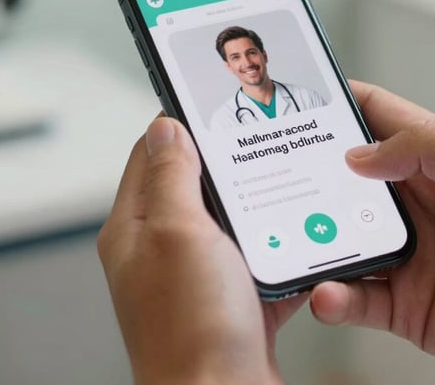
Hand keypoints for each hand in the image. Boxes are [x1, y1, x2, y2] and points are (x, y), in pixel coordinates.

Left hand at [98, 118, 305, 384]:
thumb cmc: (192, 330)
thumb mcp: (178, 232)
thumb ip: (171, 176)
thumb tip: (166, 128)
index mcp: (135, 230)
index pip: (151, 156)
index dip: (179, 125)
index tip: (211, 104)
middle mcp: (162, 252)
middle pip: (193, 187)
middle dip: (226, 165)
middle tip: (256, 142)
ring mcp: (198, 279)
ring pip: (230, 224)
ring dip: (256, 207)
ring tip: (282, 185)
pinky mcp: (232, 302)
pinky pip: (258, 262)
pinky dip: (278, 250)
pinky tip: (299, 241)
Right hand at [310, 81, 434, 380]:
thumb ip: (429, 149)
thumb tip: (361, 154)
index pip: (379, 119)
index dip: (338, 105)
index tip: (297, 102)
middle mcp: (420, 204)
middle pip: (347, 180)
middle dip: (311, 177)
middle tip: (275, 178)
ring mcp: (410, 254)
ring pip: (341, 238)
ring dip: (315, 240)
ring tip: (294, 240)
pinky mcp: (404, 303)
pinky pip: (353, 297)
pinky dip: (333, 296)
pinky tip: (328, 293)